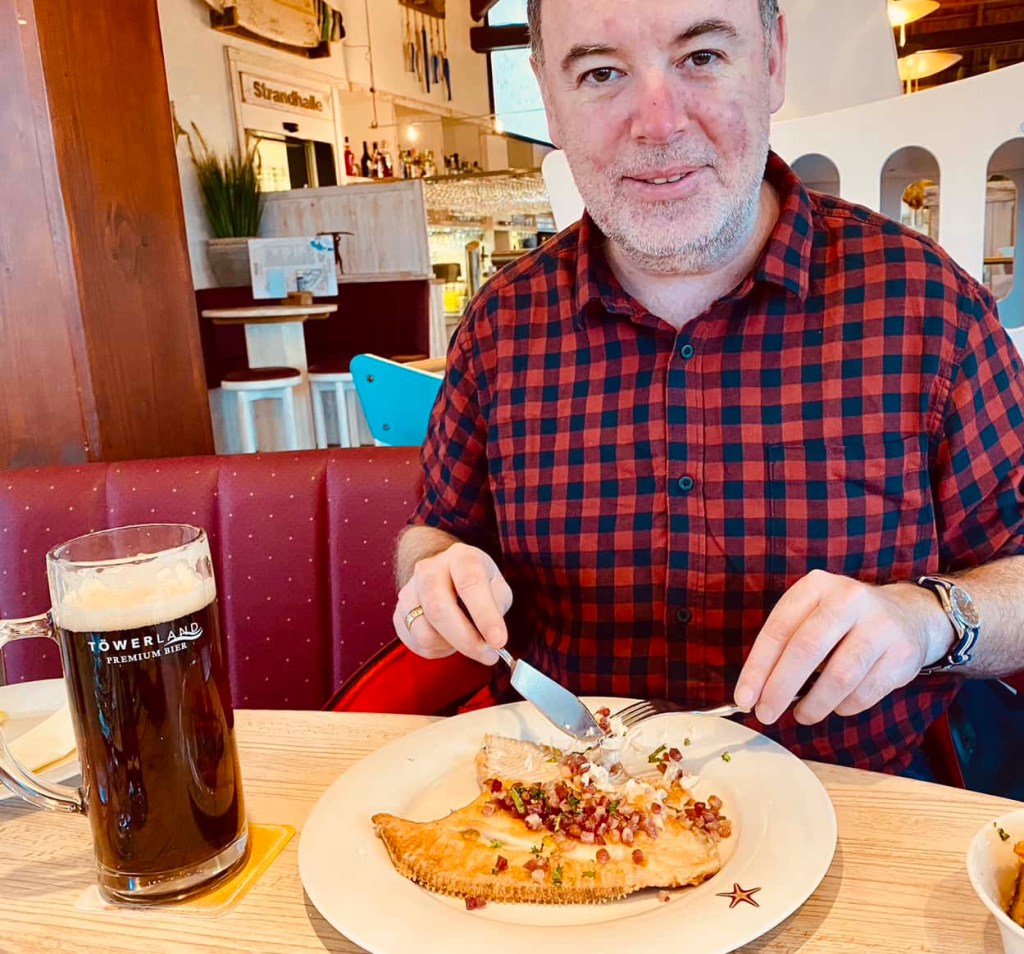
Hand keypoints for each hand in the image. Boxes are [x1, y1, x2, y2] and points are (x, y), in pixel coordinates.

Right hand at [393, 542, 512, 663]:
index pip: (470, 583)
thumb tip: (492, 638)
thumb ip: (497, 607)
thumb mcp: (496, 587)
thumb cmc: (475, 583)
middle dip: (466, 640)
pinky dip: (438, 649)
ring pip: (425, 632)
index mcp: (459, 557)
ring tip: (465, 639)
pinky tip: (448, 638)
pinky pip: (417, 644)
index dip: (485, 615)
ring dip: (451, 646)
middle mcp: (429, 569)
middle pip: (439, 608)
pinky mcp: (398, 614)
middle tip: (488, 655)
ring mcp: (409, 591)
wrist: (446, 576)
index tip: (499, 641)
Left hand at [734, 570, 951, 724]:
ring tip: (802, 715)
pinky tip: (836, 706)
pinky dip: (845, 706)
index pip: (778, 630)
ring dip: (815, 704)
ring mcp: (879, 624)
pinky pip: (866, 691)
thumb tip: (756, 691)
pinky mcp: (903, 652)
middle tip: (766, 714)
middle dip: (780, 688)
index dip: (758, 668)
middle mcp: (848, 599)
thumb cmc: (844, 622)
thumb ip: (786, 645)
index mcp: (816, 586)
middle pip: (806, 649)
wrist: (908, 615)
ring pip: (839, 675)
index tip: (744, 698)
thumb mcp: (812, 615)